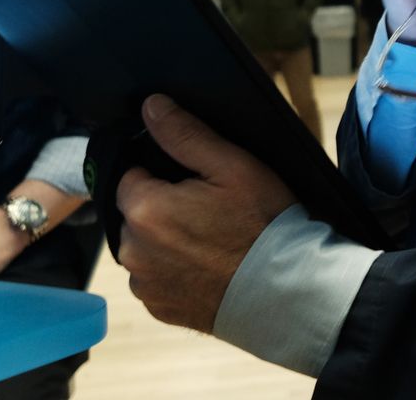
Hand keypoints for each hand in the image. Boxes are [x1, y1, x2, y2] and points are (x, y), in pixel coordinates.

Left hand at [117, 94, 296, 332]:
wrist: (285, 290)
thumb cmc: (263, 224)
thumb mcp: (232, 166)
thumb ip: (184, 134)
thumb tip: (151, 106)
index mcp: (145, 209)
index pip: (130, 176)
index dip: (163, 177)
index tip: (196, 185)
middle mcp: (133, 250)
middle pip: (135, 213)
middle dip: (162, 208)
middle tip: (208, 212)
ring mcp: (144, 284)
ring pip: (143, 247)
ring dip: (164, 242)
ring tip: (210, 242)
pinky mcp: (158, 308)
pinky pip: (154, 279)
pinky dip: (172, 272)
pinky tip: (206, 267)